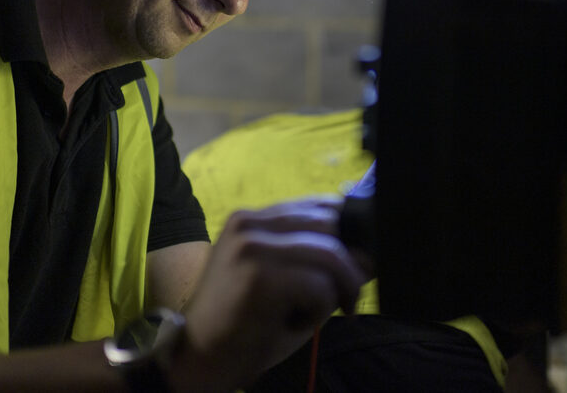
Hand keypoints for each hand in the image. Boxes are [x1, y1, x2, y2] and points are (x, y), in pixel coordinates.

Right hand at [170, 197, 364, 391]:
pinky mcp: (257, 276)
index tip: (355, 267)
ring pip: (330, 254)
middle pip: (330, 224)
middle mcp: (250, 222)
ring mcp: (251, 246)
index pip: (320, 206)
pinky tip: (298, 323)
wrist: (195, 360)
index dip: (347, 235)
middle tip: (348, 298)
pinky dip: (321, 309)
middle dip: (351, 264)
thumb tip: (371, 251)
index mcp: (254, 218)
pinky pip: (318, 284)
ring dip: (340, 288)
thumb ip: (319, 258)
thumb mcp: (285, 281)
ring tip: (330, 312)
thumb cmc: (245, 324)